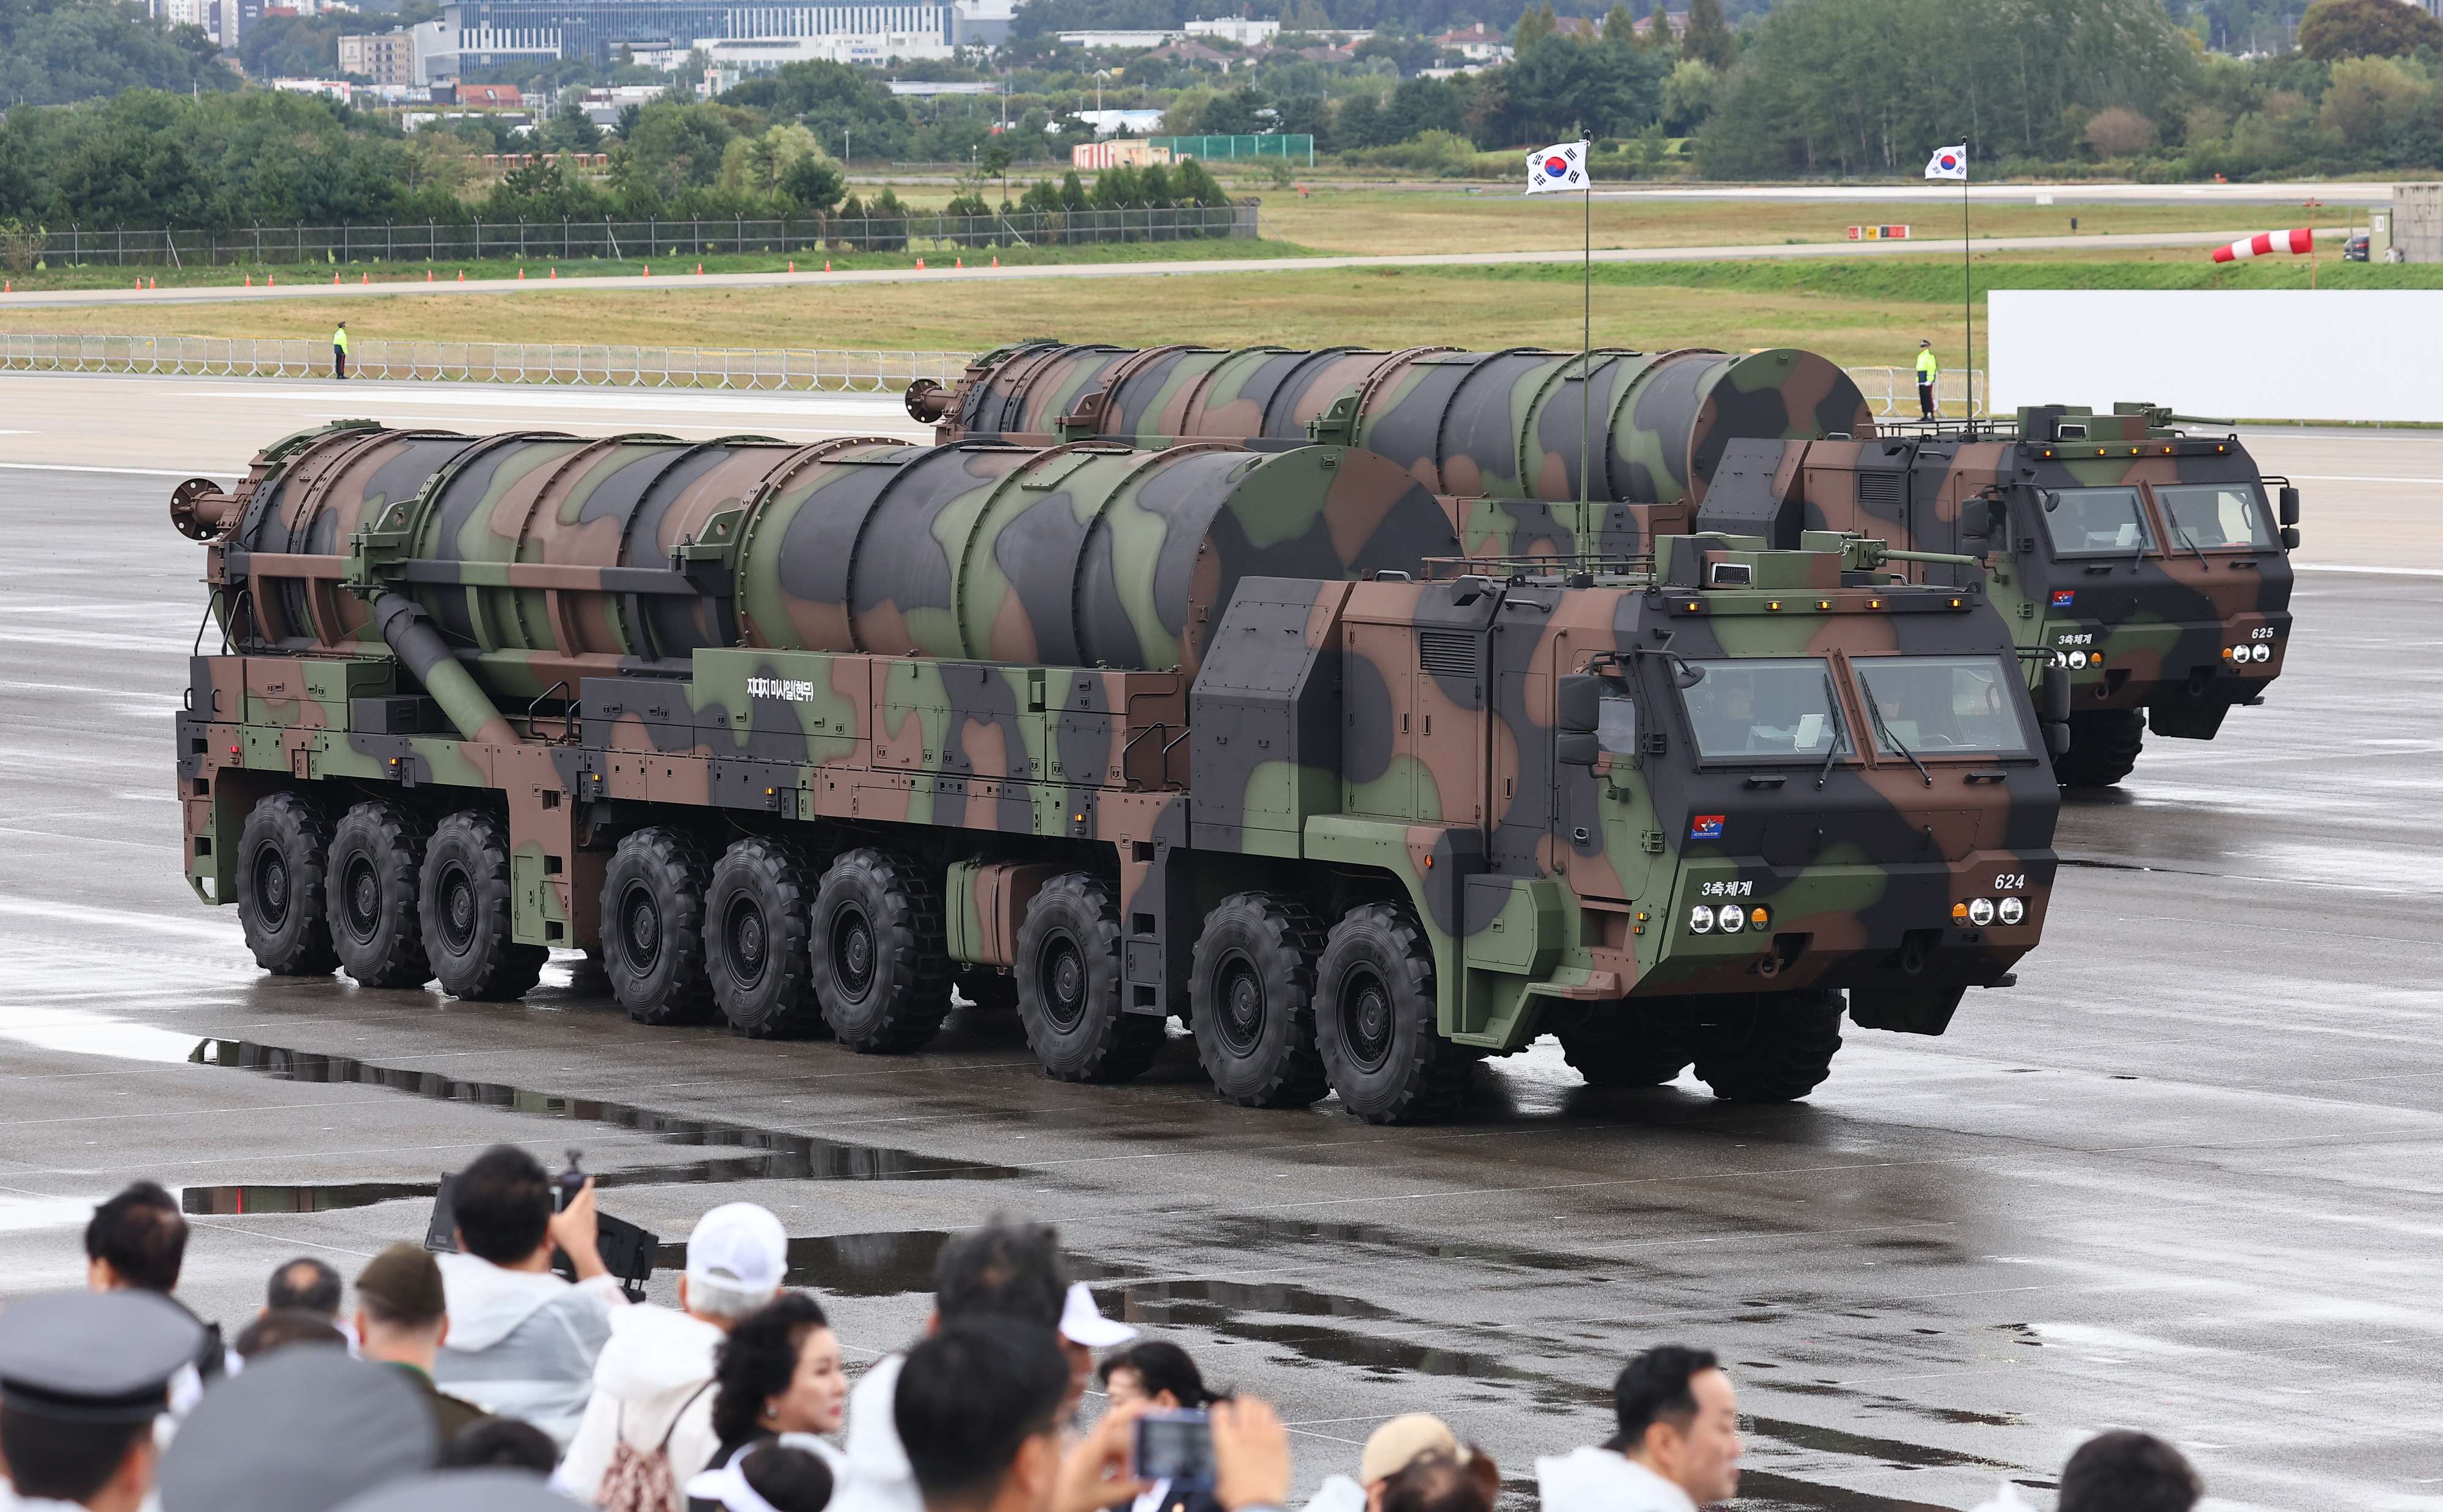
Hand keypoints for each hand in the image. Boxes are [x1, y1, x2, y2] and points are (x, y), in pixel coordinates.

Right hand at [548, 1177, 607, 1280]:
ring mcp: (592, 1219)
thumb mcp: (551, 1224)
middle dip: (589, 1192)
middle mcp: (587, 1211)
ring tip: (583, 1205)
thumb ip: (546, 1215)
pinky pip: (592, 1218)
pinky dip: (589, 1216)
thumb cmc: (568, 1237)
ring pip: (592, 1207)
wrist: (581, 1250)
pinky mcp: (593, 1228)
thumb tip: (541, 1211)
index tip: (590, 1179)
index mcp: (578, 1207)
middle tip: (587, 1190)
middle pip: (592, 1197)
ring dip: (589, 1204)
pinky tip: (582, 1221)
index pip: (585, 1191)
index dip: (588, 1183)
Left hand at [1054, 1398, 1149, 1511]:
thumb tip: (1149, 1482)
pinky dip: (1116, 1467)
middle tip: (1138, 1475)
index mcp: (1089, 1451)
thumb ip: (1131, 1488)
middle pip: (1117, 1440)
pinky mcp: (1084, 1459)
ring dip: (1124, 1464)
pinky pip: (1106, 1456)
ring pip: (1113, 1449)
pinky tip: (1117, 1481)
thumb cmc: (1068, 1503)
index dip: (1129, 1411)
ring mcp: (1084, 1453)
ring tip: (1126, 1483)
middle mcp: (1086, 1447)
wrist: (1051, 1509)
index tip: (1146, 1408)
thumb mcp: (1104, 1497)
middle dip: (1131, 1456)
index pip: (1111, 1422)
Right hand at [1211, 1397, 1290, 1511]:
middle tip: (1242, 1406)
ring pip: (1264, 1407)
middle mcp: (1245, 1434)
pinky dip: (1275, 1422)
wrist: (1259, 1505)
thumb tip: (1225, 1459)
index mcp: (1226, 1441)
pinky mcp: (1281, 1445)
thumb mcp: (1220, 1476)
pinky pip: (1279, 1423)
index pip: (1221, 1410)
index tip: (1223, 1410)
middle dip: (1242, 1401)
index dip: (1222, 1407)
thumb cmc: (1239, 1496)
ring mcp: (1265, 1437)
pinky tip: (1272, 1426)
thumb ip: (1223, 1459)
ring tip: (1258, 1412)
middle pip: (1245, 1401)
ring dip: (1259, 1407)